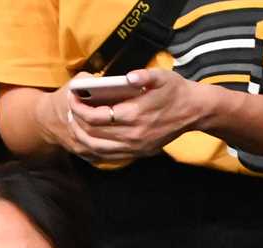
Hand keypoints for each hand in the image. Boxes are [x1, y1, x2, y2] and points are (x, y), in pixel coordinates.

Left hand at [57, 68, 209, 162]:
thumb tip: (130, 76)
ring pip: (99, 149)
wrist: (194, 111)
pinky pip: (111, 156)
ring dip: (83, 139)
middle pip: (93, 135)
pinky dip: (96, 150)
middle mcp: (133, 135)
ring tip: (75, 126)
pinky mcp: (140, 153)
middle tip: (68, 113)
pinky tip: (90, 140)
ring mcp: (137, 147)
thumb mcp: (162, 76)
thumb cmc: (175, 90)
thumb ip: (144, 76)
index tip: (71, 98)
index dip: (79, 108)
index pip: (96, 116)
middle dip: (76, 123)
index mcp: (135, 114)